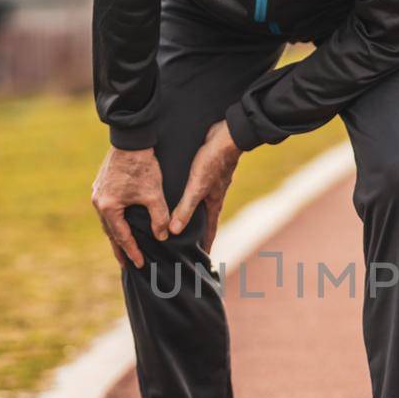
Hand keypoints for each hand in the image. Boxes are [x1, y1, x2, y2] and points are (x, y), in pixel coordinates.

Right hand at [91, 146, 169, 269]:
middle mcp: (98, 201)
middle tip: (126, 264)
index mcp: (108, 207)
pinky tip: (120, 222)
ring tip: (123, 246)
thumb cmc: (143, 166)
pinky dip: (114, 219)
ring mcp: (97, 192)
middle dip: (119, 248)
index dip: (132, 252)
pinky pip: (107, 208)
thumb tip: (162, 237)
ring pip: (108, 220)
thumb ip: (158, 218)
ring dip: (116, 234)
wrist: (132, 139)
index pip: (121, 237)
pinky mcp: (102, 183)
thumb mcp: (154, 195)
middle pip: (110, 231)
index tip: (139, 265)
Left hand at [169, 120, 240, 251]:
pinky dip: (187, 199)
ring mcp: (209, 185)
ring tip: (180, 224)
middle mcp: (212, 197)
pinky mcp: (204, 173)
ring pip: (199, 206)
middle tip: (187, 247)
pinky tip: (178, 196)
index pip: (209, 232)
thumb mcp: (197, 187)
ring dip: (191, 216)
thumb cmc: (213, 162)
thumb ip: (185, 209)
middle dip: (197, 235)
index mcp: (213, 204)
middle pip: (203, 221)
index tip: (201, 261)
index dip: (205, 247)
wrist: (226, 136)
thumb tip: (172, 232)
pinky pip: (194, 191)